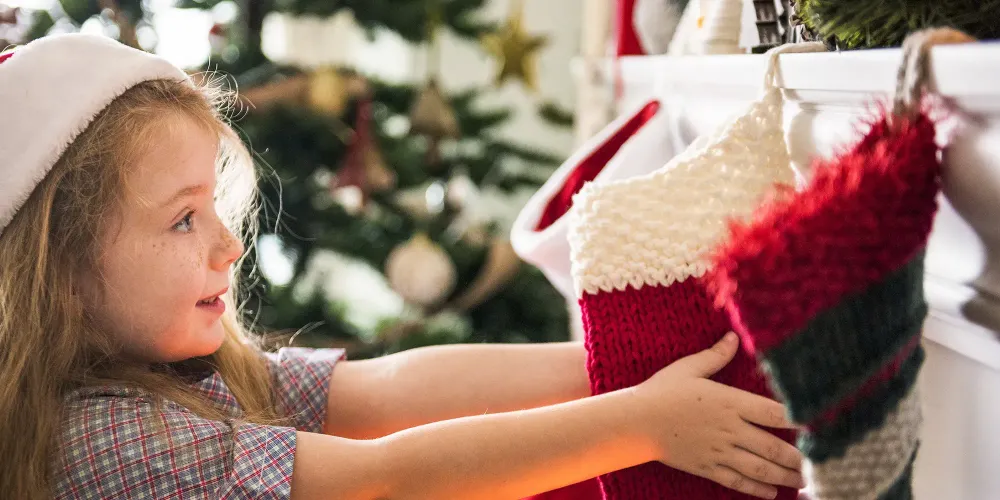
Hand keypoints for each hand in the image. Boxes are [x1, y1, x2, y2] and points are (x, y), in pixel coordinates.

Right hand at [632, 332, 804, 498]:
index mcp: (728, 402)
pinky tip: (772, 492)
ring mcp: (719, 451)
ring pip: (760, 468)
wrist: (636, 422)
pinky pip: (737, 481)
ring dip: (785, 475)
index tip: (818, 423)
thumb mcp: (688, 368)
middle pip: (773, 446)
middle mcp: (729, 429)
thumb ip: (715, 355)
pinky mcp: (707, 467)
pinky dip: (757, 489)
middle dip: (799, 456)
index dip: (798, 418)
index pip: (772, 412)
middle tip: (820, 461)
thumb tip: (733, 336)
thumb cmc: (661, 391)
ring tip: (804, 479)